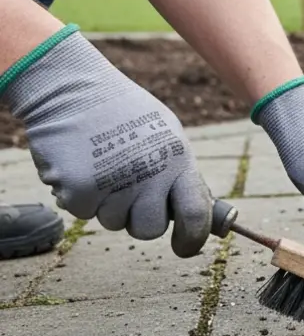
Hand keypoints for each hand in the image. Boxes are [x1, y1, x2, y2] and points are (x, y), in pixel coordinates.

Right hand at [0, 26, 212, 256]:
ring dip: (108, 205)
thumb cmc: (124, 111)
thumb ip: (181, 174)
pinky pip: (84, 212)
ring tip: (104, 168)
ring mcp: (112, 185)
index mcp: (177, 160)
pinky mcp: (78, 191)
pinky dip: (81, 196)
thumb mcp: (167, 135)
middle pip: (150, 229)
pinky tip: (81, 166)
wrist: (71, 88)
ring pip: (114, 223)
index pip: (196, 215)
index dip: (193, 239)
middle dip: (141, 221)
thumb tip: (200, 213)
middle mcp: (148, 176)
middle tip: (130, 195)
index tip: (185, 247)